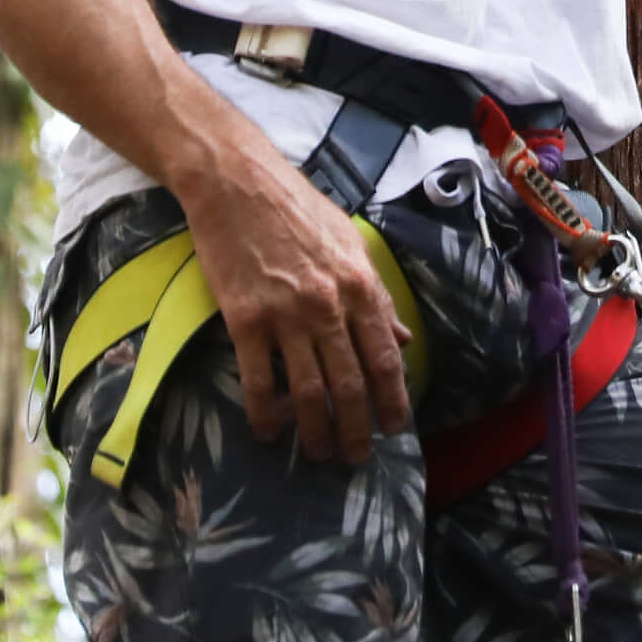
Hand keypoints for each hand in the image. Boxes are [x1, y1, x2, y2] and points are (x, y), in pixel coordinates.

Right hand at [175, 134, 413, 464]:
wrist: (238, 184)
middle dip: (358, 428)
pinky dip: (265, 414)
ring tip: (320, 454)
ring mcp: (285, 315)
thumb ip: (378, 297)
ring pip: (308, 391)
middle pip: (350, 384)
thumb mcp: (352, 245)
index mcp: (362, 286)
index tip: (396, 428)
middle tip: (357, 458)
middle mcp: (329, 305)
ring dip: (316, 431)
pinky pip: (259, 380)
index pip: (386, 358)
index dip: (393, 400)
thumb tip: (403, 339)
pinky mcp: (244, 320)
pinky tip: (269, 434)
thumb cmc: (299, 209)